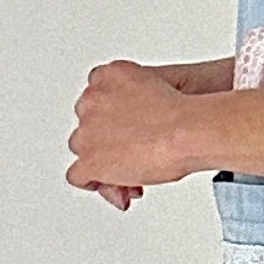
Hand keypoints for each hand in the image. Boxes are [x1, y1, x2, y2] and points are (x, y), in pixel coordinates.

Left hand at [68, 60, 196, 203]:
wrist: (185, 130)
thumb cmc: (180, 113)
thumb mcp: (157, 86)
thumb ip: (138, 99)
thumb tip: (137, 125)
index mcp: (109, 75)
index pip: (97, 96)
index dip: (112, 117)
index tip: (129, 129)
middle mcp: (92, 100)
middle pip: (88, 124)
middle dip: (109, 141)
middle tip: (136, 155)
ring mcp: (87, 131)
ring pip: (82, 148)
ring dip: (103, 162)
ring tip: (132, 174)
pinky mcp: (90, 161)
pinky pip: (77, 176)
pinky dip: (94, 183)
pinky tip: (117, 189)